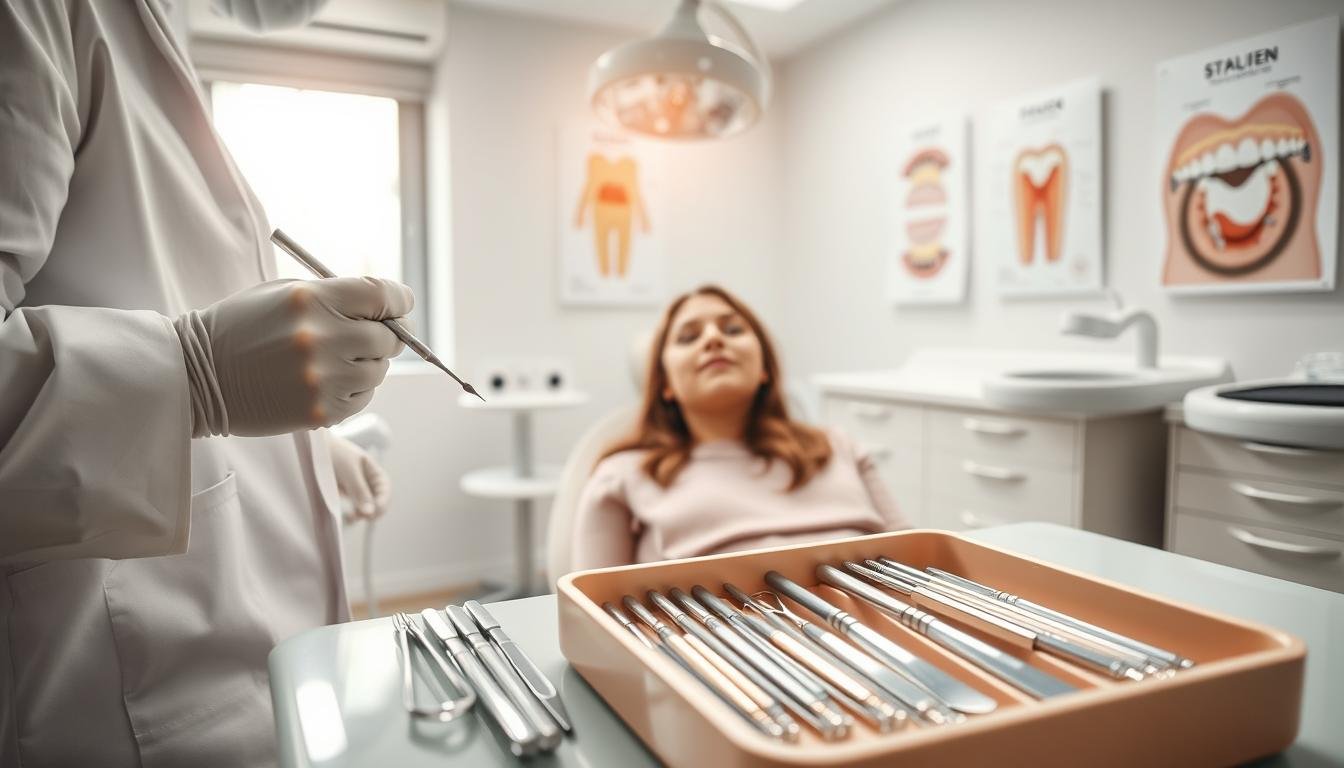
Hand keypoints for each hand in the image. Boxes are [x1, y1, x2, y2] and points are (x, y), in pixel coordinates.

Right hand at [175, 277, 412, 436]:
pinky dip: (352, 390)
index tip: (400, 304)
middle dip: (384, 335)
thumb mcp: (285, 294)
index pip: (382, 295)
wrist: (199, 375)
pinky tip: (322, 382)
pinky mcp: (321, 412)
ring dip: (365, 364)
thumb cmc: (244, 327)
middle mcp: (322, 339)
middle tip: (368, 336)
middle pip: (388, 337)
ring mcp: (323, 379)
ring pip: (377, 371)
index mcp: (312, 300)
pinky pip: (362, 398)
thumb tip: (391, 308)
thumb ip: (337, 297)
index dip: (398, 299)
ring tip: (332, 361)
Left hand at [328, 433, 389, 520]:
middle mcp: (368, 481)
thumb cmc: (333, 453)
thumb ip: (359, 490)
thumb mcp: (348, 470)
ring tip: (352, 518)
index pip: (384, 490)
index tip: (372, 513)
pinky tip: (348, 517)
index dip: (382, 502)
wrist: (311, 449)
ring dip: (362, 515)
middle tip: (362, 519)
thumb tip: (371, 511)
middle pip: (377, 501)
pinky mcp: (346, 495)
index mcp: (374, 471)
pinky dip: (354, 514)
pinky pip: (355, 508)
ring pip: (366, 507)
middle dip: (372, 511)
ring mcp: (357, 489)